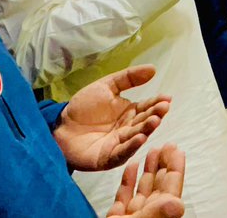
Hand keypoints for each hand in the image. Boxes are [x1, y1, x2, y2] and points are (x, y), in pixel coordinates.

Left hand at [53, 65, 171, 171]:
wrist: (60, 125)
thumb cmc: (83, 107)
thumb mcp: (107, 86)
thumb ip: (129, 78)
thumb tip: (153, 69)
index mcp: (129, 113)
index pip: (146, 107)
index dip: (157, 103)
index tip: (167, 98)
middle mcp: (128, 129)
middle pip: (144, 122)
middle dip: (155, 115)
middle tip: (163, 109)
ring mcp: (120, 144)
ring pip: (137, 137)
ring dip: (147, 129)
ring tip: (154, 121)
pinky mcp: (109, 157)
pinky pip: (122, 152)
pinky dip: (132, 146)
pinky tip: (140, 138)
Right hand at [107, 144, 185, 217]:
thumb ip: (159, 213)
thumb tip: (178, 204)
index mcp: (158, 214)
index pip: (171, 186)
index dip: (176, 167)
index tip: (177, 150)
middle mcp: (148, 213)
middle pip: (160, 184)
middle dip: (164, 163)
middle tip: (166, 145)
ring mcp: (133, 215)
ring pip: (144, 188)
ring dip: (149, 168)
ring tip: (152, 151)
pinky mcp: (117, 216)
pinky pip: (125, 195)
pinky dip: (128, 178)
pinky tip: (132, 166)